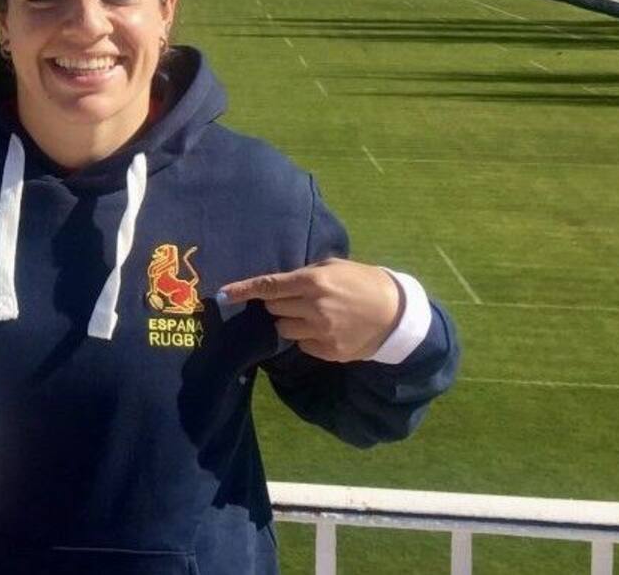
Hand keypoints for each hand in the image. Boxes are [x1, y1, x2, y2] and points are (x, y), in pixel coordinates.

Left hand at [220, 258, 401, 362]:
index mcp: (314, 282)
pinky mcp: (328, 351)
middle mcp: (314, 307)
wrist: (396, 313)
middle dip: (279, 302)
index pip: (269, 286)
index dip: (243, 290)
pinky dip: (307, 336)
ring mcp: (321, 332)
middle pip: (273, 307)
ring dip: (291, 320)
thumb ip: (304, 274)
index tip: (223, 294)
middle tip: (298, 297)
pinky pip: (302, 344)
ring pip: (283, 328)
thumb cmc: (362, 282)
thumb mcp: (334, 267)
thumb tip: (277, 285)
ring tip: (313, 314)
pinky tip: (327, 328)